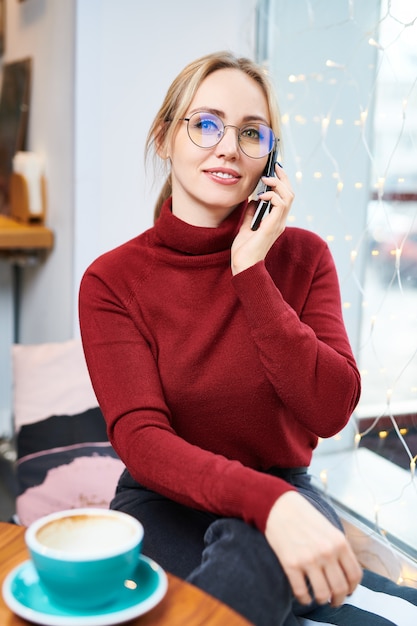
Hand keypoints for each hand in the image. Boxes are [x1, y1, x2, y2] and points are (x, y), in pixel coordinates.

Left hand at [231, 164, 293, 274]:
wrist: (243, 265)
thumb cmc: (244, 250)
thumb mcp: (246, 226)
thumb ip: (251, 214)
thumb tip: (252, 200)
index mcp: (275, 221)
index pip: (285, 198)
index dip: (282, 182)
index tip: (274, 171)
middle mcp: (280, 221)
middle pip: (290, 193)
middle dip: (283, 178)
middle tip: (274, 168)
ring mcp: (278, 224)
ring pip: (288, 196)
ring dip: (278, 184)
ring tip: (266, 180)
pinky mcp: (272, 226)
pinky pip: (280, 204)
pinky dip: (272, 195)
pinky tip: (261, 195)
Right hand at [265, 491, 361, 606]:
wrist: (279, 506)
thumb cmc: (304, 516)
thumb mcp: (329, 528)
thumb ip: (339, 548)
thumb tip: (345, 574)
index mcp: (339, 542)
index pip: (354, 575)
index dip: (352, 589)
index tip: (347, 592)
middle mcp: (327, 552)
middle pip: (340, 589)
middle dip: (338, 600)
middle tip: (333, 601)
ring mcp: (308, 559)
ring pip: (322, 594)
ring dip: (321, 600)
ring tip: (318, 598)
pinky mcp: (291, 564)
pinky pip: (301, 592)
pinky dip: (304, 599)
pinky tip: (303, 596)